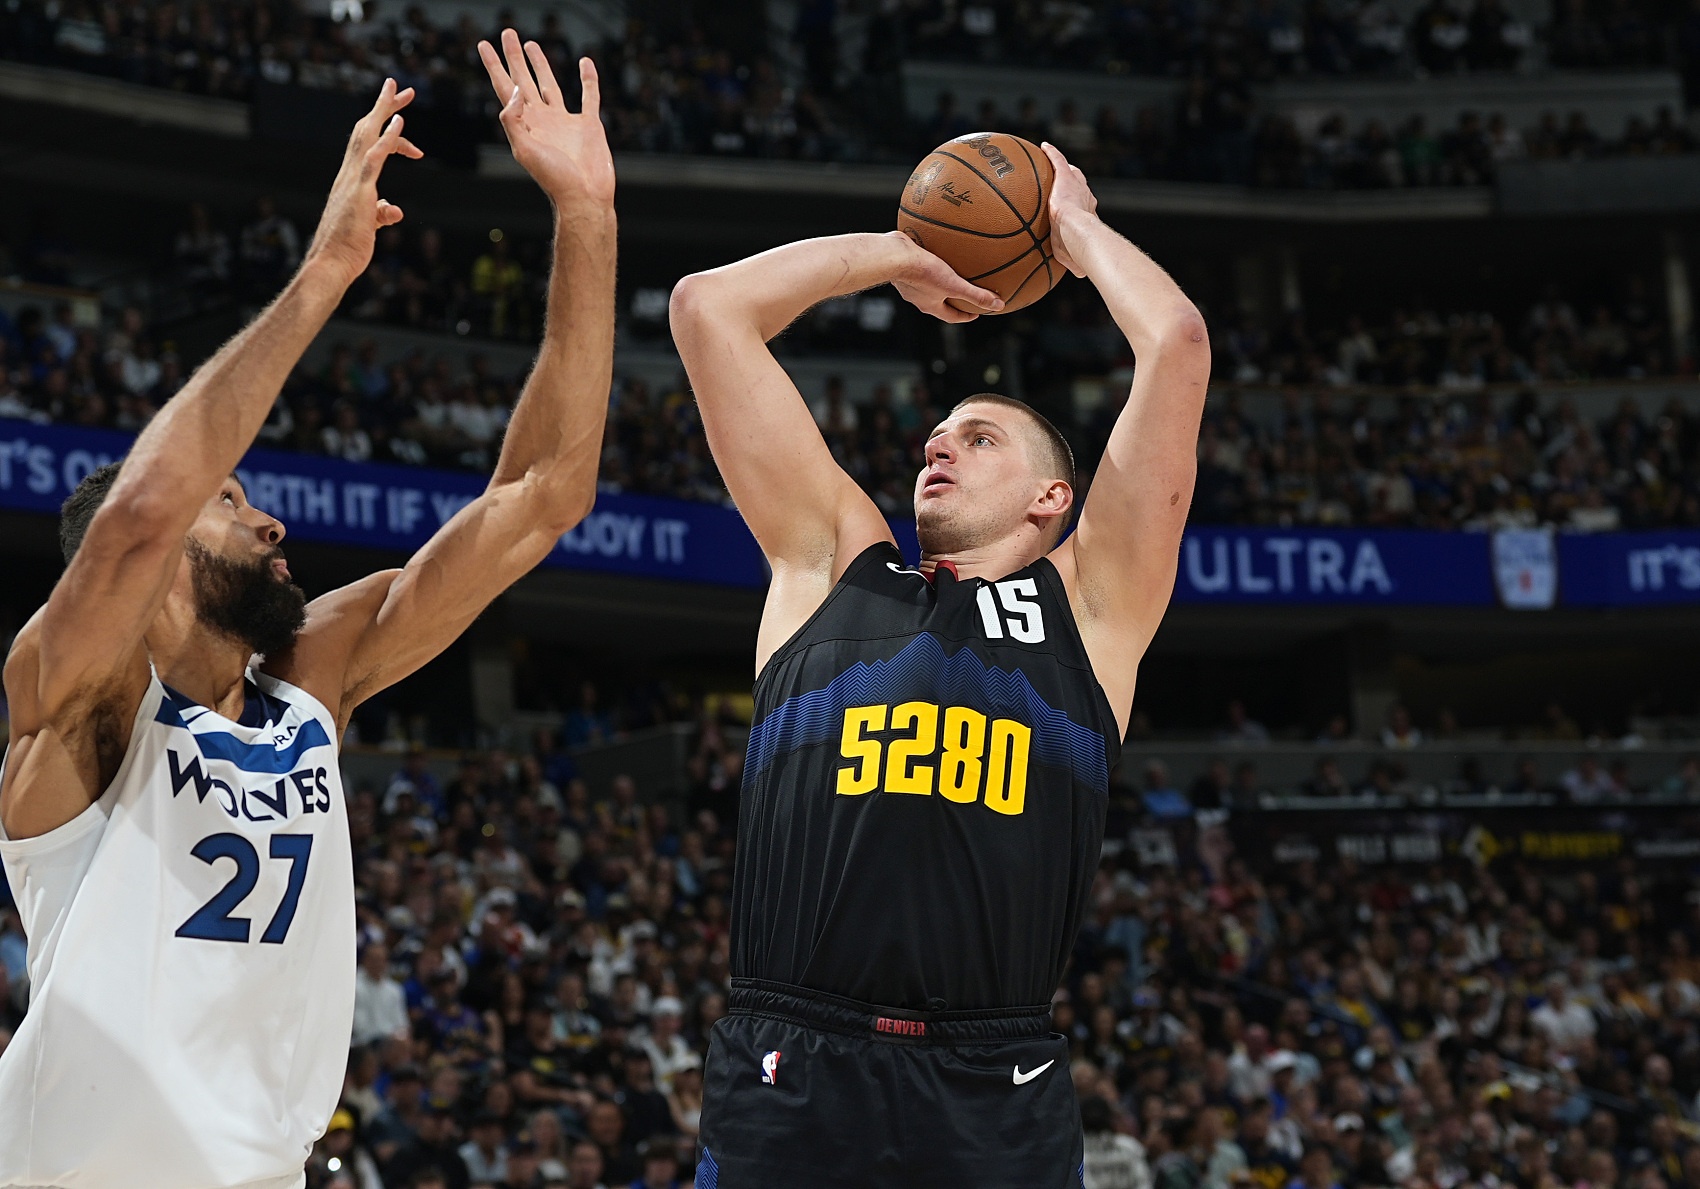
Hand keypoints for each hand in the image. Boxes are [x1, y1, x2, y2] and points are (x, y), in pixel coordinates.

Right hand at [303, 79, 422, 286]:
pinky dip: (386, 139)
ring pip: (368, 137)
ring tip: (399, 92)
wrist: (332, 264)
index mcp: (352, 180)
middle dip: (383, 107)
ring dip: (384, 112)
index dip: (386, 131)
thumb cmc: (347, 248)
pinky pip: (374, 159)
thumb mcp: (370, 225)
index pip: (369, 146)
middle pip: (366, 131)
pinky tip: (398, 123)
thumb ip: (380, 213)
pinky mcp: (360, 192)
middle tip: (399, 87)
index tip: (403, 119)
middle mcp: (349, 174)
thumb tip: (393, 210)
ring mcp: (353, 181)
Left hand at [479, 29, 614, 208]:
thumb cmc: (553, 179)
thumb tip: (515, 89)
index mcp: (525, 124)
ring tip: (531, 44)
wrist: (584, 197)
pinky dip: (588, 79)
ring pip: (550, 84)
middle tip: (508, 33)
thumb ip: (513, 118)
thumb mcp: (524, 149)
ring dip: (540, 64)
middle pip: (523, 80)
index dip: (493, 66)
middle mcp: (542, 119)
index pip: (504, 87)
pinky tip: (584, 62)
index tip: (484, 45)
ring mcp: (565, 121)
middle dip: (514, 57)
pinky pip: (589, 95)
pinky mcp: (589, 125)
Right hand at [885, 231, 1003, 323]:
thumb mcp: (954, 285)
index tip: (975, 313)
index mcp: (930, 306)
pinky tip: (935, 249)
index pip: (951, 316)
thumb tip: (998, 305)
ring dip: (940, 281)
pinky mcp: (903, 266)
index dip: (965, 316)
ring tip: (950, 270)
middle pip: (939, 302)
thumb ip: (976, 295)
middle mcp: (918, 297)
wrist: (894, 256)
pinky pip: (919, 266)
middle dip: (953, 299)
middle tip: (964, 293)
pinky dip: (929, 262)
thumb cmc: (922, 272)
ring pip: (928, 284)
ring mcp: (909, 282)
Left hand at [1041, 142, 1098, 277]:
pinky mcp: (1066, 177)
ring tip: (1050, 161)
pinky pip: (1057, 161)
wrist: (1080, 235)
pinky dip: (1052, 153)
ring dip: (1061, 166)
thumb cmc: (1078, 249)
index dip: (1079, 204)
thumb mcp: (1073, 257)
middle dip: (1072, 183)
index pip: (1083, 206)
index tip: (1073, 205)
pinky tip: (1043, 146)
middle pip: (1079, 186)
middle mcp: (1085, 197)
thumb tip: (1079, 273)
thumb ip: (1072, 260)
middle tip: (1062, 183)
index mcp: (1087, 214)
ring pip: (1069, 171)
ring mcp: (1076, 186)